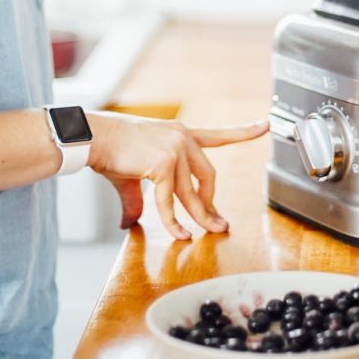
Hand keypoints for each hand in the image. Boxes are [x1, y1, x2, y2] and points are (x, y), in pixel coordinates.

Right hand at [87, 113, 268, 239]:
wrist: (93, 138)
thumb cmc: (110, 150)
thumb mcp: (132, 172)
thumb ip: (140, 197)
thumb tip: (132, 223)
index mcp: (180, 133)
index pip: (218, 135)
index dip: (244, 132)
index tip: (265, 124)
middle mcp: (182, 138)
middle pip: (208, 177)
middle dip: (213, 203)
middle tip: (219, 224)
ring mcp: (175, 149)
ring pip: (192, 193)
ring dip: (199, 217)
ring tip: (205, 234)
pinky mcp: (163, 164)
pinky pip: (171, 201)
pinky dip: (175, 221)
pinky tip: (180, 234)